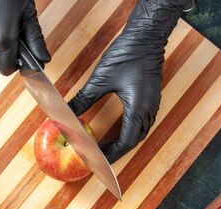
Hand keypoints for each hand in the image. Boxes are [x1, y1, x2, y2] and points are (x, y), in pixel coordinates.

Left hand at [68, 0, 184, 162]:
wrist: (147, 36)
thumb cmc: (127, 54)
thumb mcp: (101, 78)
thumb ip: (85, 98)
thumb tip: (67, 113)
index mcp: (138, 108)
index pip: (127, 141)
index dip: (113, 153)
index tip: (99, 159)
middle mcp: (149, 109)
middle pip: (135, 140)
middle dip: (118, 150)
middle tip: (100, 155)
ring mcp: (152, 104)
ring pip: (141, 132)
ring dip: (125, 141)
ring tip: (108, 146)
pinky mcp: (151, 97)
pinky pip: (143, 121)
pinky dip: (131, 130)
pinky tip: (120, 128)